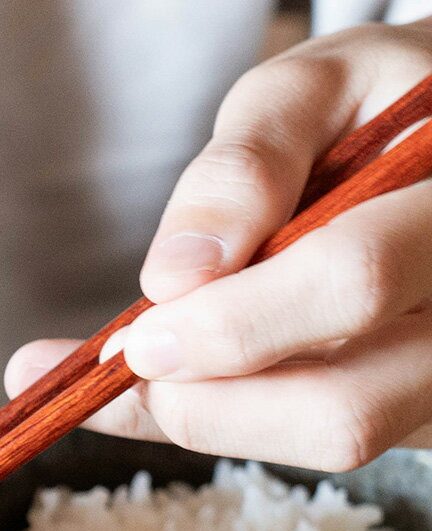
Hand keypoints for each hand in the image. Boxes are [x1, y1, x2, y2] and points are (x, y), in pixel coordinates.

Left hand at [7, 18, 431, 470]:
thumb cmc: (373, 109)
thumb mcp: (312, 90)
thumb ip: (246, 165)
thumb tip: (174, 274)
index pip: (350, 282)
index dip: (230, 323)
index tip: (136, 333)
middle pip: (348, 409)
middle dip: (210, 400)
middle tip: (129, 362)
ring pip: (337, 440)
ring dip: (216, 417)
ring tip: (146, 362)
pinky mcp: (422, 412)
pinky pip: (314, 440)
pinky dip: (226, 420)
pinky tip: (178, 378)